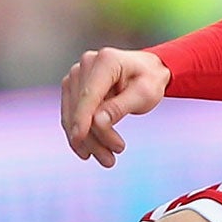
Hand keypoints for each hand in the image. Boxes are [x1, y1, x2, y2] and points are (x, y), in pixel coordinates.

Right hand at [60, 48, 170, 166]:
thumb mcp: (144, 95)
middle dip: (93, 137)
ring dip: (87, 141)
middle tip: (111, 161)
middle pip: (81, 107)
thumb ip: (120, 107)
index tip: (78, 139)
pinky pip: (71, 114)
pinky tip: (89, 151)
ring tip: (107, 160)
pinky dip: (80, 134)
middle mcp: (87, 64)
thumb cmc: (150, 80)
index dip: (82, 118)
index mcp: (106, 61)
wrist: (148, 71)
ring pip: (73, 114)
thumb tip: (97, 122)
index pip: (89, 94)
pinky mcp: (73, 86)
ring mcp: (77, 74)